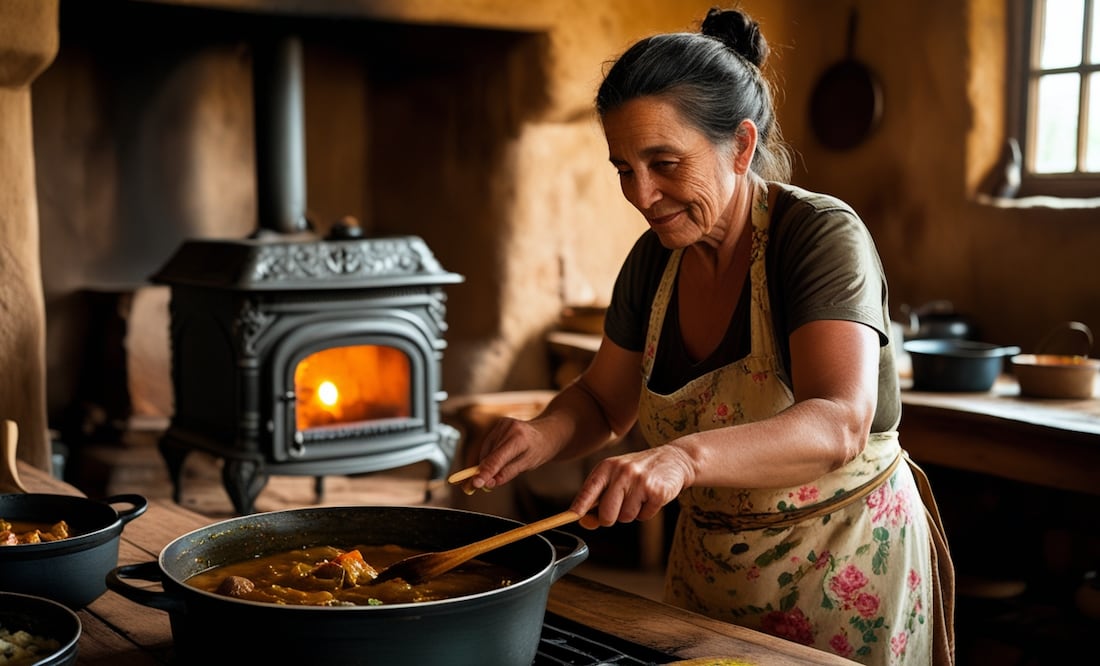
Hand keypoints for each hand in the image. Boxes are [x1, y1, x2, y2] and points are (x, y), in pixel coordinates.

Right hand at [463, 416, 563, 492]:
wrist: (548, 431)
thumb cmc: (540, 449)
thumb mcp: (528, 465)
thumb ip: (507, 473)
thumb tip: (488, 483)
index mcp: (520, 439)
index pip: (497, 459)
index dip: (485, 472)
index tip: (475, 484)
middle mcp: (509, 427)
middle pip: (488, 455)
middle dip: (482, 471)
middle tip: (474, 487)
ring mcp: (503, 423)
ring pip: (486, 450)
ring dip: (487, 463)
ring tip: (504, 465)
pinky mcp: (499, 423)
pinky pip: (488, 444)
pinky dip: (490, 454)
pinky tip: (501, 457)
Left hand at [570, 445, 695, 528]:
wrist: (673, 458)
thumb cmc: (638, 472)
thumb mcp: (616, 477)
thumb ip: (599, 498)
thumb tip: (586, 522)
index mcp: (607, 467)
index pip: (589, 490)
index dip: (579, 507)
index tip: (571, 516)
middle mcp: (622, 472)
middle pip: (607, 514)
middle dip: (611, 518)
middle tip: (621, 506)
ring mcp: (640, 481)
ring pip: (626, 518)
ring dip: (632, 512)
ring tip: (640, 496)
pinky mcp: (657, 491)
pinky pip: (644, 516)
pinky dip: (647, 512)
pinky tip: (651, 497)